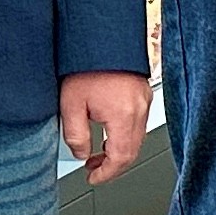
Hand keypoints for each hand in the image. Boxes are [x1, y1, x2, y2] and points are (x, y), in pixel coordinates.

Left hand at [59, 72, 150, 186]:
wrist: (102, 36)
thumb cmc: (87, 65)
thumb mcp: (70, 104)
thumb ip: (75, 135)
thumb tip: (81, 153)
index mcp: (123, 116)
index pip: (120, 158)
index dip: (106, 174)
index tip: (93, 178)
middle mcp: (139, 110)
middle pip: (132, 151)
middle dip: (113, 165)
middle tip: (94, 169)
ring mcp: (145, 101)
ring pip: (137, 139)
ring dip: (119, 151)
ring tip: (98, 152)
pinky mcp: (143, 93)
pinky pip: (139, 124)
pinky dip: (125, 136)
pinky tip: (109, 132)